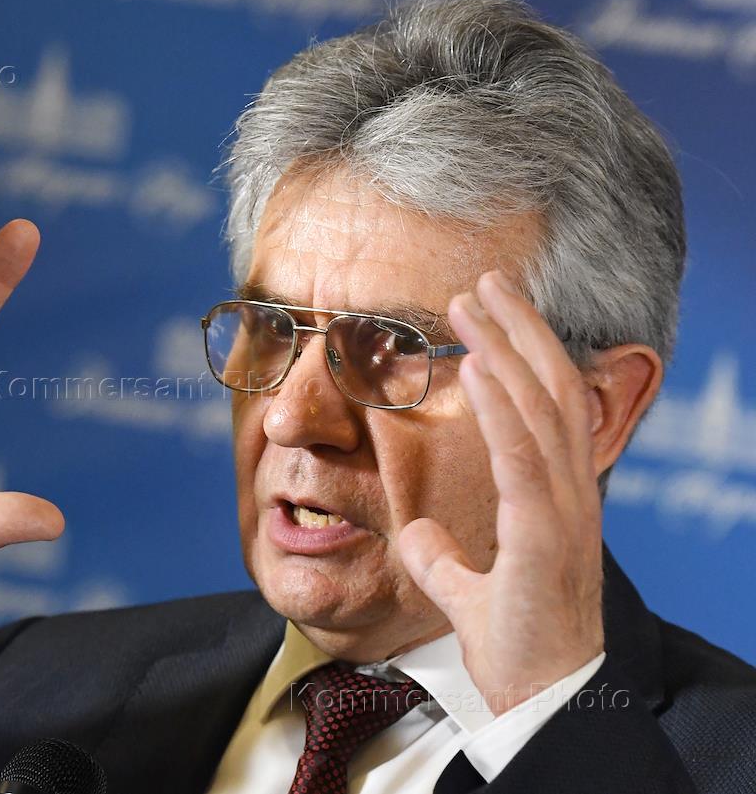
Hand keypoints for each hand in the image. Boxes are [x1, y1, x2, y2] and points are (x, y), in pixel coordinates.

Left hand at [398, 269, 603, 715]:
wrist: (543, 703)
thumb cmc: (515, 649)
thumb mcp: (466, 591)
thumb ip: (445, 557)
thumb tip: (419, 532)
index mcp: (552, 500)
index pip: (543, 408)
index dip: (520, 355)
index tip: (488, 314)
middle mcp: (566, 494)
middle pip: (549, 391)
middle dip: (518, 330)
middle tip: (483, 282)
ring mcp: (561, 512)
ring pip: (540, 410)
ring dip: (507, 349)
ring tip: (473, 301)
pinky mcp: (543, 537)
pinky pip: (521, 459)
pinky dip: (500, 409)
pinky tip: (473, 368)